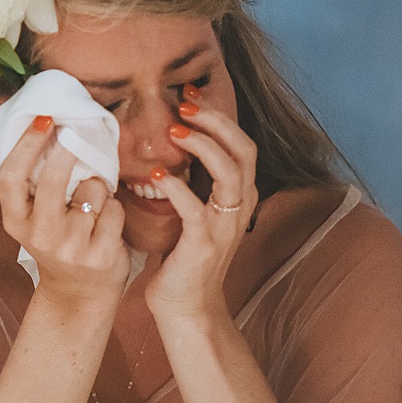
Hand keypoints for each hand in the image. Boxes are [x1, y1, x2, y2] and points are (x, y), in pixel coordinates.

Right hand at [0, 115, 130, 303]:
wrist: (78, 293)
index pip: (12, 176)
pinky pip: (114, 209)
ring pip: (92, 191)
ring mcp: (70, 248)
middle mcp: (38, 235)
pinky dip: (115, 208)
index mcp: (15, 220)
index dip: (26, 144)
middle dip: (69, 150)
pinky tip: (107, 221)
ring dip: (98, 186)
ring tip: (93, 202)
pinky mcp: (99, 256)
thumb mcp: (34, 216)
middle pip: (53, 180)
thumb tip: (49, 125)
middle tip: (76, 131)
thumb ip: (35, 182)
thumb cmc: (57, 240)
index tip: (45, 119)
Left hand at [144, 84, 257, 324]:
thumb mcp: (191, 212)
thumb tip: (165, 145)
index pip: (241, 145)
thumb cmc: (182, 258)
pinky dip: (177, 187)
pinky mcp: (204, 244)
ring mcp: (225, 226)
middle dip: (217, 122)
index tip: (191, 95)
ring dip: (204, 147)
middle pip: (244, 150)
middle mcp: (240, 207)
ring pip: (230, 173)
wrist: (187, 307)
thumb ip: (189, 182)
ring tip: (175, 131)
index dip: (220, 117)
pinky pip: (196, 208)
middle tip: (185, 104)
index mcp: (238, 197)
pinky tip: (157, 175)